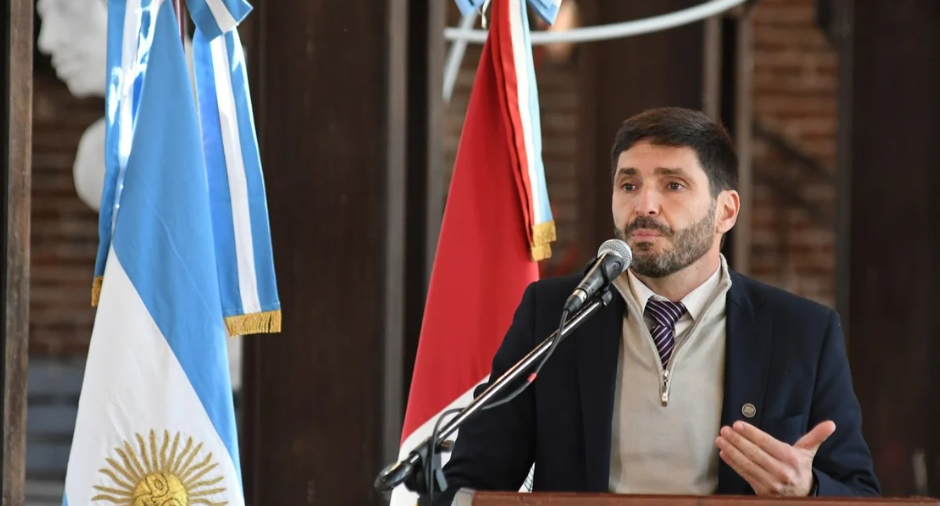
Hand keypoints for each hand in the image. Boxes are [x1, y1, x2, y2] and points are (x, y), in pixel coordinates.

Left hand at [715, 420, 835, 496]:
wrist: (802, 496)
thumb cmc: (801, 469)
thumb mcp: (808, 453)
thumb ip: (816, 437)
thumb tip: (831, 424)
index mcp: (792, 459)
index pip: (767, 443)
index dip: (751, 433)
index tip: (737, 424)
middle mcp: (781, 471)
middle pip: (754, 453)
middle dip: (737, 440)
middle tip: (724, 429)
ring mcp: (771, 483)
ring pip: (747, 464)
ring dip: (731, 450)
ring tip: (720, 439)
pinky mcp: (762, 491)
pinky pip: (745, 474)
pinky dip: (733, 463)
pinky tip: (724, 453)